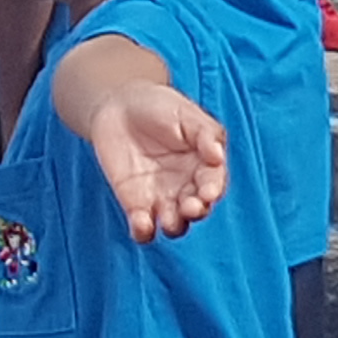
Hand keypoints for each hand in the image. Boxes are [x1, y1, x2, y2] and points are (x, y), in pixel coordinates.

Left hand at [86, 80, 228, 242]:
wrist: (119, 105)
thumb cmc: (159, 107)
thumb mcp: (185, 113)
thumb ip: (204, 133)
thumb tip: (217, 156)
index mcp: (203, 167)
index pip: (214, 184)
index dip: (213, 190)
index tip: (208, 191)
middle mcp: (186, 188)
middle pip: (197, 209)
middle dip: (196, 211)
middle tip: (189, 206)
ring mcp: (161, 198)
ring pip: (175, 224)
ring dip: (174, 225)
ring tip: (168, 218)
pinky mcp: (136, 205)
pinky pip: (143, 227)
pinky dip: (144, 231)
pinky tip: (141, 221)